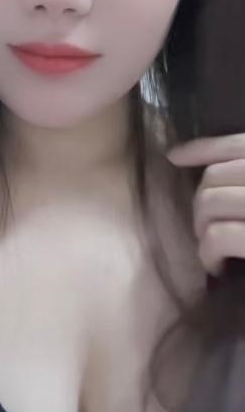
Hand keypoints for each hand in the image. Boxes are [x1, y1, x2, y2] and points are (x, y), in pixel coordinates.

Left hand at [166, 134, 244, 276]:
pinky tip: (217, 267)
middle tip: (205, 229)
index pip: (241, 144)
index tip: (174, 155)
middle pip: (217, 175)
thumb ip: (241, 176)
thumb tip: (176, 153)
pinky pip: (219, 236)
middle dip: (200, 203)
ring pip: (211, 201)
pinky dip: (208, 253)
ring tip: (212, 250)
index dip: (204, 147)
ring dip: (200, 229)